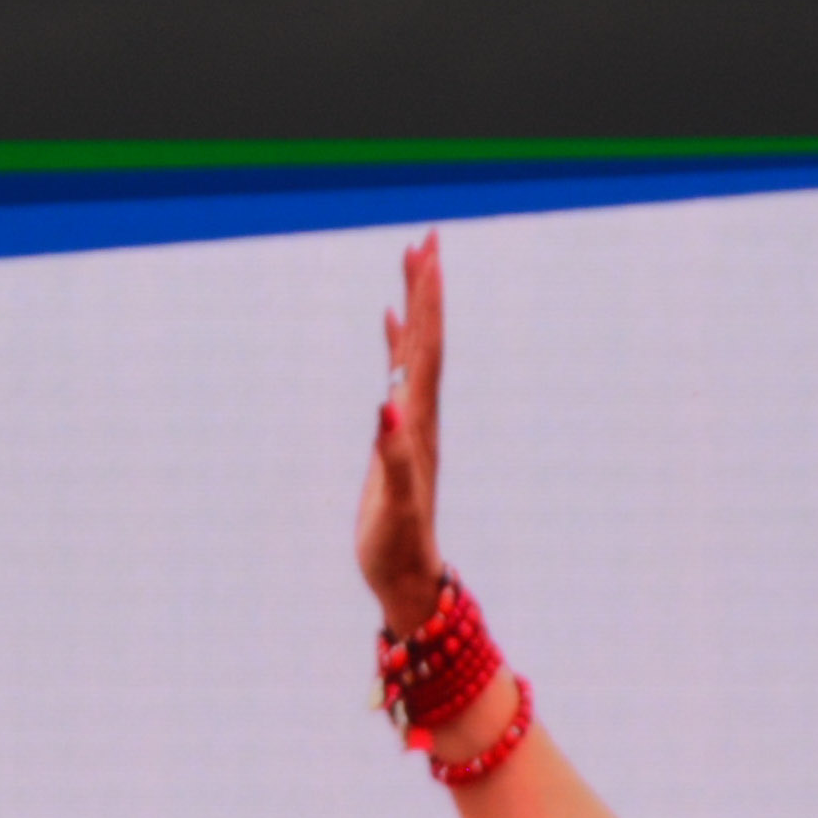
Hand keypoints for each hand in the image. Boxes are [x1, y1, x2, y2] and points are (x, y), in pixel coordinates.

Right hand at [354, 233, 449, 634]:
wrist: (408, 577)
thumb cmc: (399, 547)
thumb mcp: (394, 505)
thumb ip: (391, 456)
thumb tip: (388, 407)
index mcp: (419, 423)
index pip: (427, 350)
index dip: (427, 303)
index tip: (428, 257)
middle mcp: (421, 415)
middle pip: (427, 339)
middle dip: (427, 289)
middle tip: (426, 239)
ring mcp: (411, 423)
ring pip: (416, 351)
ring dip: (416, 307)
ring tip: (414, 263)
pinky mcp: (397, 435)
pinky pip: (399, 374)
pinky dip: (396, 343)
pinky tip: (390, 322)